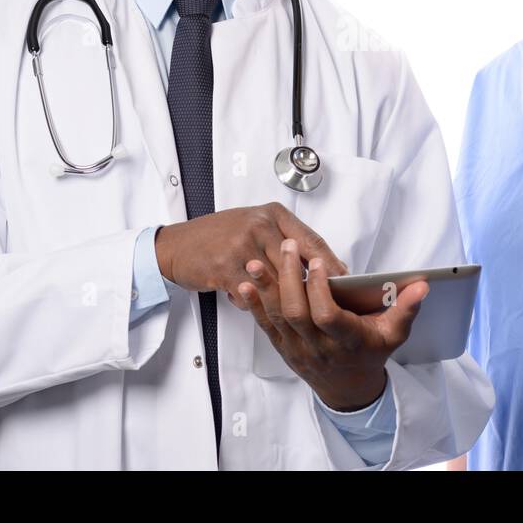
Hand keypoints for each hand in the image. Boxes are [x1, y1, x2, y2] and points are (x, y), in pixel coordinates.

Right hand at [155, 202, 349, 309]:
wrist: (178, 246)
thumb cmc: (219, 236)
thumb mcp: (254, 225)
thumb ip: (284, 240)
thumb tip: (320, 264)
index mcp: (272, 214)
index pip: (311, 240)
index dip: (330, 264)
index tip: (345, 281)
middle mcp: (260, 226)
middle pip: (297, 264)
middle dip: (311, 287)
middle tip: (326, 303)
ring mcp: (243, 246)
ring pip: (276, 282)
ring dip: (279, 298)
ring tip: (287, 308)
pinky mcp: (227, 268)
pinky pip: (253, 294)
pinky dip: (253, 301)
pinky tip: (248, 299)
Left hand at [238, 238, 428, 410]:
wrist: (348, 388)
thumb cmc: (370, 353)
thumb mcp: (394, 334)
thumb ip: (407, 309)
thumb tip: (423, 286)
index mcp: (347, 341)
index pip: (327, 316)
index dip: (320, 290)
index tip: (320, 264)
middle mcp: (319, 347)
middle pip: (296, 313)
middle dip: (289, 278)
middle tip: (289, 247)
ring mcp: (297, 349)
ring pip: (276, 318)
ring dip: (265, 289)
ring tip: (256, 261)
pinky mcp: (283, 348)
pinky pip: (265, 326)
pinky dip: (254, 305)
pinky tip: (244, 285)